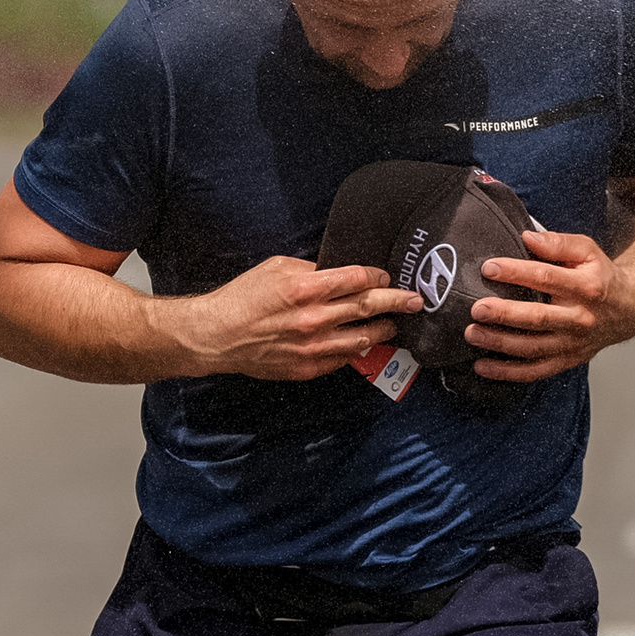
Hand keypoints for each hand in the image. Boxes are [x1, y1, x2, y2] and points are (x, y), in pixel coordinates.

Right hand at [181, 256, 423, 380]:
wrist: (218, 336)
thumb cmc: (244, 297)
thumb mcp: (276, 268)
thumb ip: (312, 269)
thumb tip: (340, 273)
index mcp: (306, 287)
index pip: (357, 279)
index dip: (378, 276)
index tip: (386, 277)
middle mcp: (314, 318)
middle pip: (368, 307)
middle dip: (397, 302)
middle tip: (416, 301)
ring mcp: (313, 346)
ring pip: (363, 338)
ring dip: (383, 330)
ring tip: (394, 325)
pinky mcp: (309, 367)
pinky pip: (344, 359)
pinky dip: (358, 350)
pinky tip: (365, 344)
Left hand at [464, 229, 634, 382]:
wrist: (628, 309)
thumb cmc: (600, 277)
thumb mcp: (587, 251)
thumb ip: (558, 243)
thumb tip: (528, 237)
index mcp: (586, 287)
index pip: (546, 278)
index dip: (516, 272)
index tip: (489, 268)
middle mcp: (580, 318)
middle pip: (538, 318)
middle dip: (504, 314)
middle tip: (477, 309)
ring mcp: (573, 344)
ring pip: (533, 348)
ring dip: (500, 343)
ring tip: (473, 334)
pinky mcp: (567, 360)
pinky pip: (535, 371)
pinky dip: (508, 372)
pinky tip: (482, 366)